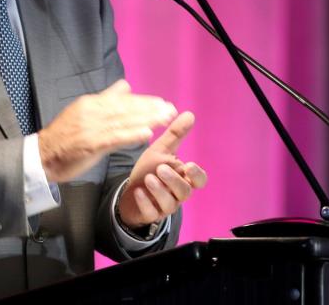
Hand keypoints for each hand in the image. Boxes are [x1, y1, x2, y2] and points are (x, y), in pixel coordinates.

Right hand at [38, 79, 176, 183]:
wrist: (42, 155)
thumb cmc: (64, 136)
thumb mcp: (83, 111)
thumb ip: (105, 98)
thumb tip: (125, 85)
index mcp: (91, 103)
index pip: (122, 99)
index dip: (143, 101)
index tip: (162, 102)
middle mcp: (93, 112)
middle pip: (127, 108)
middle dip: (150, 109)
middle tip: (170, 110)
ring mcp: (91, 128)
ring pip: (124, 121)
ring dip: (147, 119)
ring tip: (165, 119)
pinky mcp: (91, 144)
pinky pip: (115, 138)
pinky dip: (132, 135)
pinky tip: (147, 134)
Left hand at [117, 111, 207, 228]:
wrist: (129, 191)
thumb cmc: (150, 170)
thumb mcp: (161, 150)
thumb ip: (175, 135)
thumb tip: (190, 114)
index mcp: (183, 178)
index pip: (199, 180)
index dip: (197, 175)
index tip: (188, 166)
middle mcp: (177, 194)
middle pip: (185, 191)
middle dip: (174, 180)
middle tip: (161, 169)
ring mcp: (165, 206)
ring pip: (169, 203)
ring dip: (159, 190)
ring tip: (149, 178)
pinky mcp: (150, 215)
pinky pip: (151, 212)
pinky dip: (145, 202)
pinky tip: (139, 191)